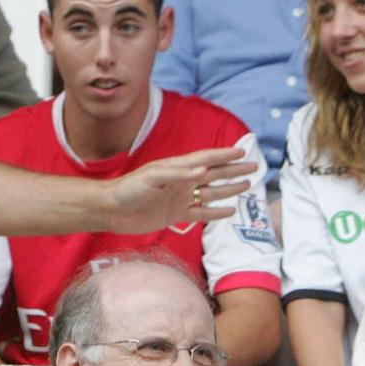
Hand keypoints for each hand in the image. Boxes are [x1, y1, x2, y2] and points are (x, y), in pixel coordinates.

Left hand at [105, 146, 252, 233]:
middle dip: (233, 170)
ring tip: (247, 184)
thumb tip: (203, 169)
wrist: (110, 210)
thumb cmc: (127, 190)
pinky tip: (230, 211)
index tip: (242, 150)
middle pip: (213, 174)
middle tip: (254, 166)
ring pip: (210, 192)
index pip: (205, 159)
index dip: (223, 155)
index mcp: (176, 169)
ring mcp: (179, 198)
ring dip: (229, 188)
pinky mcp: (175, 215)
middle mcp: (181, 182)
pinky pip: (200, 213)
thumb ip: (176, 173)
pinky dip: (215, 212)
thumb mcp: (150, 178)